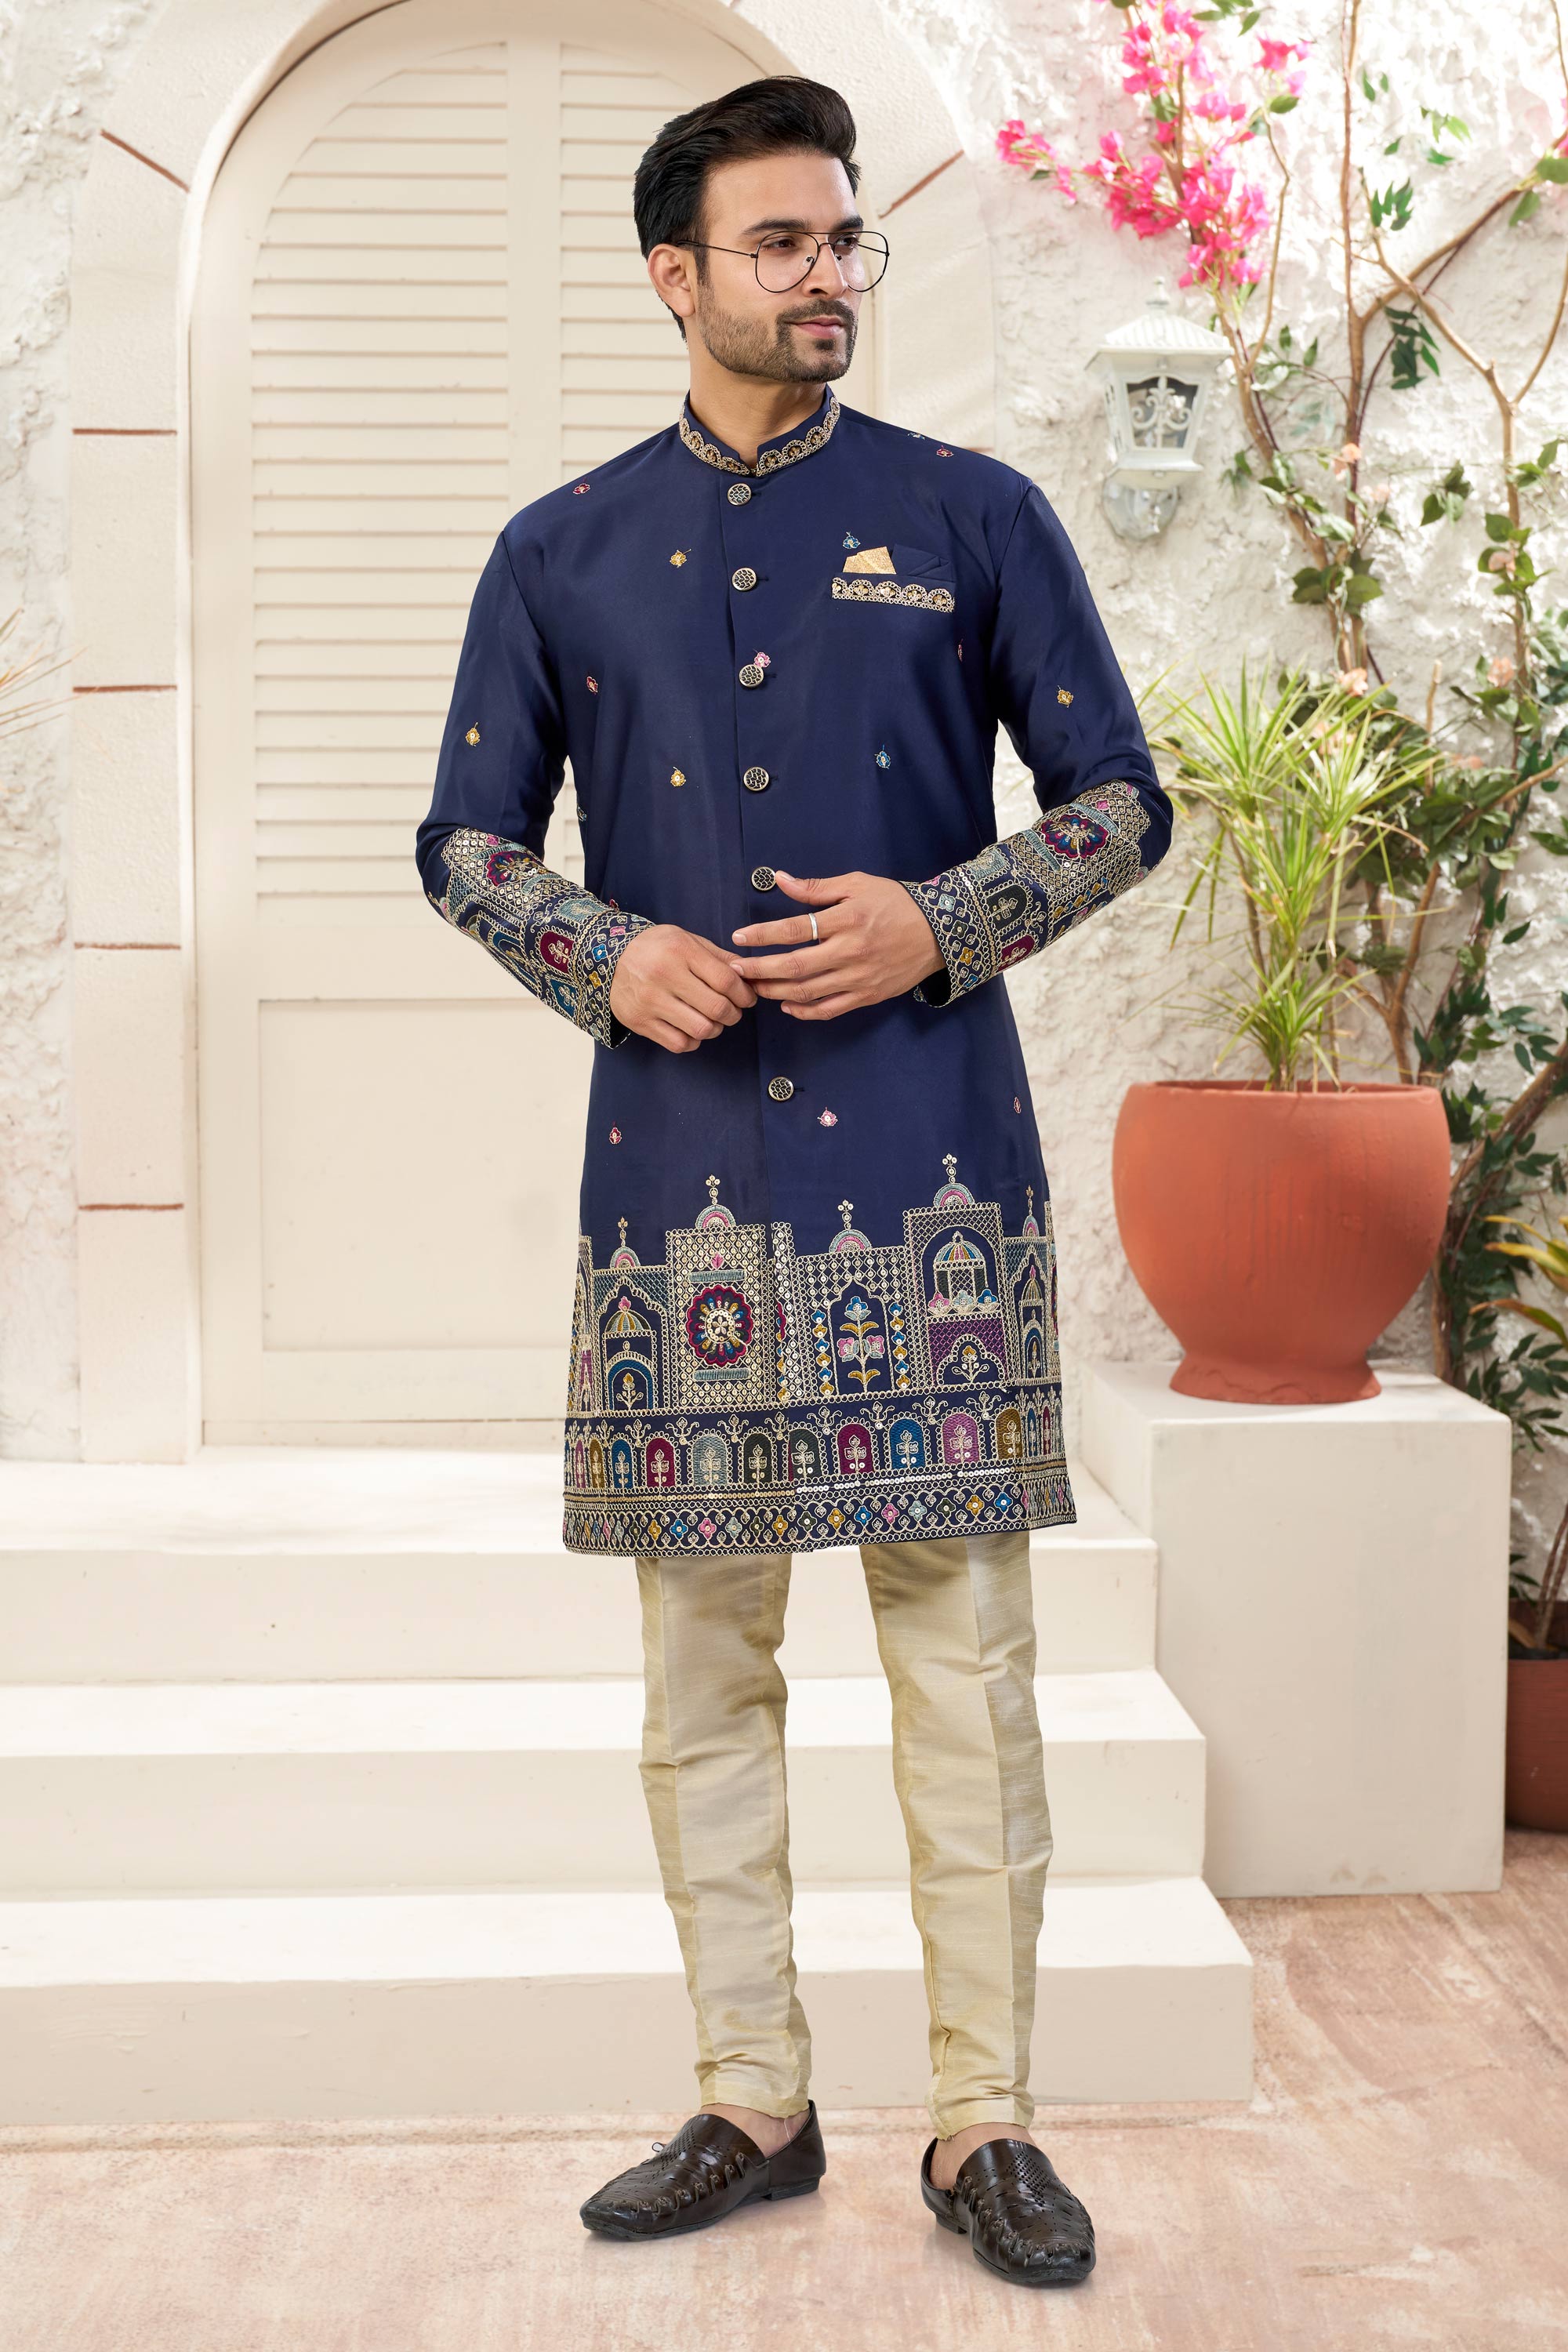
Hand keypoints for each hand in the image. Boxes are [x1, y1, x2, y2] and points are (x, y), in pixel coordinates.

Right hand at [609, 923, 756, 1051]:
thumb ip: (718, 957)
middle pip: (717, 1008)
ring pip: (701, 1029)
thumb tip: (747, 975)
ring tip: (713, 1021)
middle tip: (732, 1011)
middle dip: (734, 1014)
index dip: (745, 994)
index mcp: (680, 951)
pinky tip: (691, 1029)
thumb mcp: (686, 940)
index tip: (747, 998)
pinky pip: (679, 1043)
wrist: (609, 957)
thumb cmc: (655, 948)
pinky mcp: (640, 1022)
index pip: (726, 980)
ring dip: (715, 1029)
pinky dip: (693, 1041)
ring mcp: (650, 1001)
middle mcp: (664, 976)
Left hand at [727, 871, 944, 1018]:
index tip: (738, 937)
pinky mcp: (867, 996)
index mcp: (847, 919)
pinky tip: (786, 1005)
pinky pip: (830, 1009)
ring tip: (754, 987)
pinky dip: (805, 1011)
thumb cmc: (896, 903)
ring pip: (808, 991)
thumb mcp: (858, 884)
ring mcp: (859, 977)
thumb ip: (816, 888)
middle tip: (735, 970)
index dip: (763, 935)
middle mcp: (851, 951)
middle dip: (759, 969)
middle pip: (795, 965)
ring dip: (775, 991)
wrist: (939, 932)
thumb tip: (779, 880)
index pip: (795, 929)